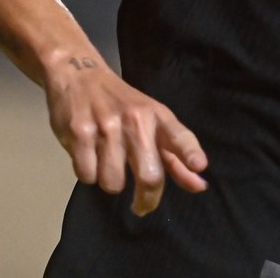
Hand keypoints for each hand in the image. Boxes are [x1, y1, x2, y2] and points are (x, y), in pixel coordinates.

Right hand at [45, 57, 207, 215]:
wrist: (79, 74)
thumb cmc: (122, 104)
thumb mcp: (152, 122)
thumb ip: (174, 156)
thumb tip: (200, 185)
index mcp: (157, 115)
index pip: (178, 135)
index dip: (189, 152)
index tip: (199, 166)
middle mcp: (135, 119)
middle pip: (149, 175)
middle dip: (146, 199)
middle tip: (141, 205)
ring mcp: (107, 126)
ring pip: (113, 183)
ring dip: (110, 182)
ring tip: (107, 163)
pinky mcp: (80, 133)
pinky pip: (87, 176)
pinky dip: (87, 173)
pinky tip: (88, 155)